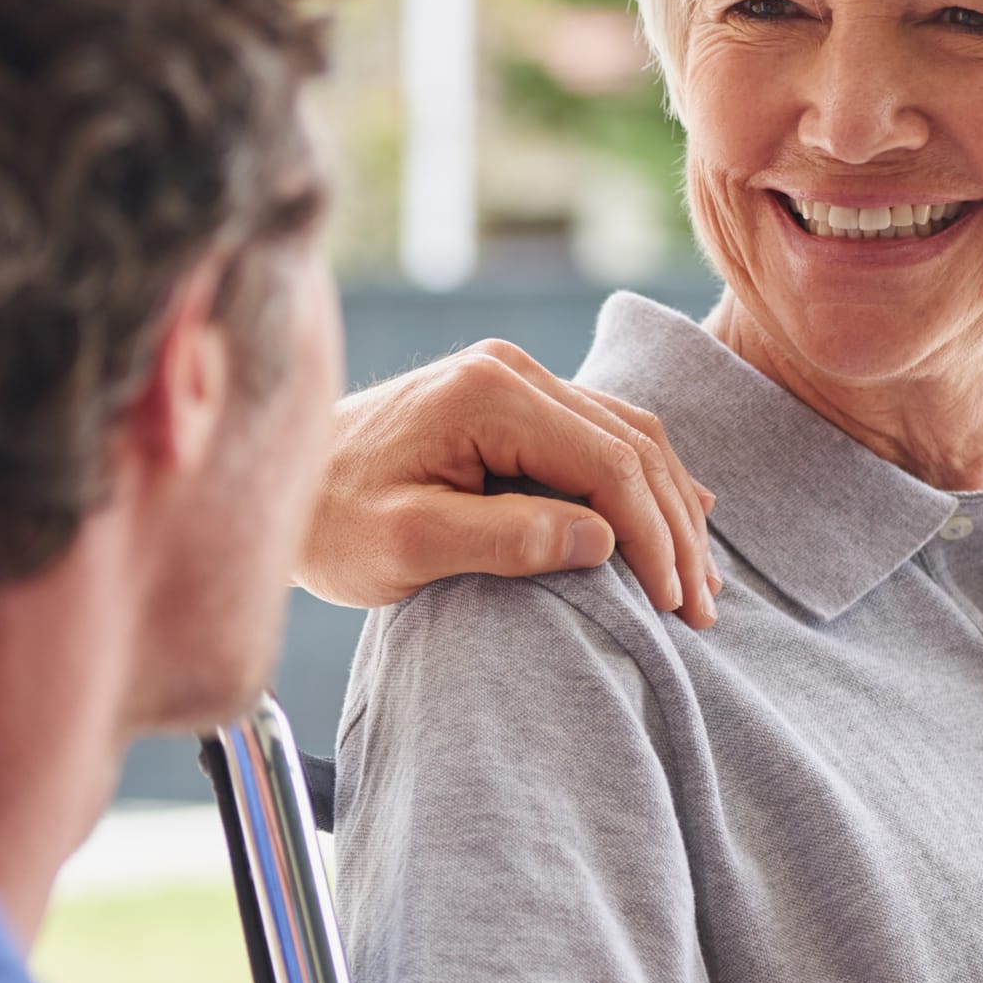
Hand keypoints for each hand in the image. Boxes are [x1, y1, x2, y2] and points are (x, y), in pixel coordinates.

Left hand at [296, 339, 720, 622]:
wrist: (280, 483)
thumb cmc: (329, 521)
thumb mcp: (406, 545)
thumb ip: (505, 538)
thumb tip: (601, 542)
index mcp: (491, 395)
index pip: (610, 463)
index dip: (654, 537)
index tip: (674, 606)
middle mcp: (512, 372)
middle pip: (634, 447)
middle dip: (677, 531)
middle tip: (702, 610)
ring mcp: (514, 380)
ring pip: (631, 438)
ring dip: (672, 509)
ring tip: (699, 583)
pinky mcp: (512, 402)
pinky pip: (603, 435)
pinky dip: (647, 484)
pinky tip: (682, 519)